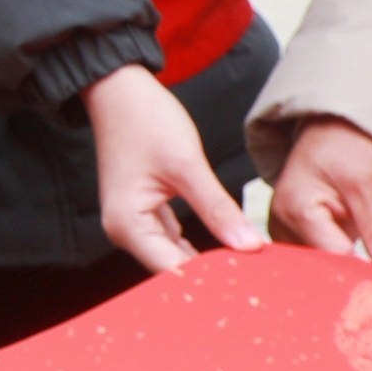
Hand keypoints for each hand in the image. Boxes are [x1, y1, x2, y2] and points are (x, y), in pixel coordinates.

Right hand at [88, 63, 255, 273]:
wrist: (118, 89)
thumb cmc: (144, 120)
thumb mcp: (187, 164)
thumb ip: (218, 209)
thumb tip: (248, 245)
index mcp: (128, 226)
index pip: (173, 270)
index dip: (210, 278)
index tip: (248, 282)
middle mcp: (124, 231)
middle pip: (171, 268)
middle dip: (210, 273)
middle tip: (253, 277)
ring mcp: (132, 223)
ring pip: (173, 255)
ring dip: (205, 261)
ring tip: (244, 265)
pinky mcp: (142, 212)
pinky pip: (172, 239)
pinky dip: (196, 244)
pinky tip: (224, 246)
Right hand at [265, 116, 371, 272]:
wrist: (337, 132)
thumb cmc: (348, 147)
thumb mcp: (371, 183)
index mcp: (293, 210)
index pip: (331, 260)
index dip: (363, 273)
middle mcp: (281, 228)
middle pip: (320, 270)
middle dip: (355, 279)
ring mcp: (288, 237)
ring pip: (322, 272)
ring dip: (350, 276)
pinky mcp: (299, 243)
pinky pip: (322, 266)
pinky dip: (345, 269)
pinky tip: (362, 269)